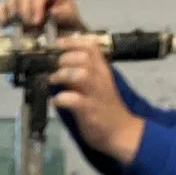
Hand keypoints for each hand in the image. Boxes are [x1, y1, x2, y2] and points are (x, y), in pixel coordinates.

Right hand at [0, 0, 85, 33]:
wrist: (64, 25)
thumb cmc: (68, 20)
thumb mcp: (72, 17)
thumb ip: (64, 14)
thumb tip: (53, 12)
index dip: (36, 6)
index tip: (35, 22)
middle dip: (25, 14)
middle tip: (29, 29)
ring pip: (12, 0)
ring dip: (14, 17)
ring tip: (21, 30)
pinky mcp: (13, 2)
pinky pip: (1, 6)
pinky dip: (1, 16)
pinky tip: (5, 26)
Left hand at [48, 41, 141, 164]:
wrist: (122, 133)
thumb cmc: (106, 108)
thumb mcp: (98, 84)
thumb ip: (83, 73)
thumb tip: (61, 65)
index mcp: (103, 70)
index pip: (90, 46)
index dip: (71, 41)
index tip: (57, 43)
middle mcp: (100, 78)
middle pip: (83, 57)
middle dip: (64, 59)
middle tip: (55, 68)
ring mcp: (95, 94)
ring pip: (79, 74)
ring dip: (62, 75)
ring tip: (54, 82)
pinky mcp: (89, 110)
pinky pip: (73, 100)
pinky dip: (60, 98)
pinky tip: (56, 101)